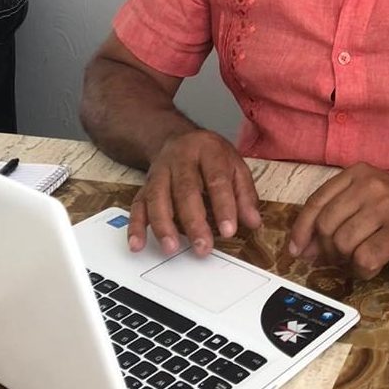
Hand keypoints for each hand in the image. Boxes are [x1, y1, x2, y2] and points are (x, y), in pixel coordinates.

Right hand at [127, 129, 259, 256]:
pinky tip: (137, 244)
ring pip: (157, 197)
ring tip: (172, 248)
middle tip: (202, 247)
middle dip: (193, 221)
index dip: (223, 206)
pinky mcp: (145, 186)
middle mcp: (180, 159)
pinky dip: (136, 226)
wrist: (178, 139)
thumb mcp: (235, 166)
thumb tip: (253, 221)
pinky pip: (137, 205)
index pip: (216, 179)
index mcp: (208, 150)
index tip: (228, 231)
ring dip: (163, 225)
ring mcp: (160, 172)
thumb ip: (245, 194)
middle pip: (185, 189)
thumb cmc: (211, 157)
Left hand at [287, 162, 388, 278]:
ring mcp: (386, 207)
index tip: (296, 250)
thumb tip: (303, 248)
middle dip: (326, 250)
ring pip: (342, 243)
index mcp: (357, 174)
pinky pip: (364, 258)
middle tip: (338, 259)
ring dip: (346, 261)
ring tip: (360, 259)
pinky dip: (363, 270)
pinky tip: (373, 266)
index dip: (301, 230)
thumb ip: (336, 215)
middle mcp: (369, 185)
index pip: (316, 202)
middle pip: (325, 225)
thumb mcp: (367, 200)